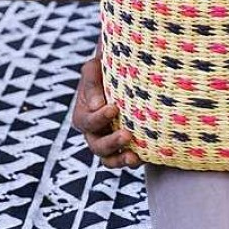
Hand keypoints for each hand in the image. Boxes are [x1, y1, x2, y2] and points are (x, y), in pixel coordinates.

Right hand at [72, 54, 140, 169]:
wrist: (124, 76)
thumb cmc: (107, 70)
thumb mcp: (96, 67)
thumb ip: (92, 78)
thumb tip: (97, 104)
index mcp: (83, 114)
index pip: (87, 121)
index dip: (99, 118)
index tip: (114, 108)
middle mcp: (94, 133)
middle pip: (97, 146)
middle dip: (111, 142)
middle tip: (127, 134)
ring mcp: (108, 143)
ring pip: (109, 159)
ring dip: (120, 160)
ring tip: (134, 157)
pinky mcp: (123, 148)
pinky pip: (124, 160)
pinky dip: (132, 161)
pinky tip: (144, 157)